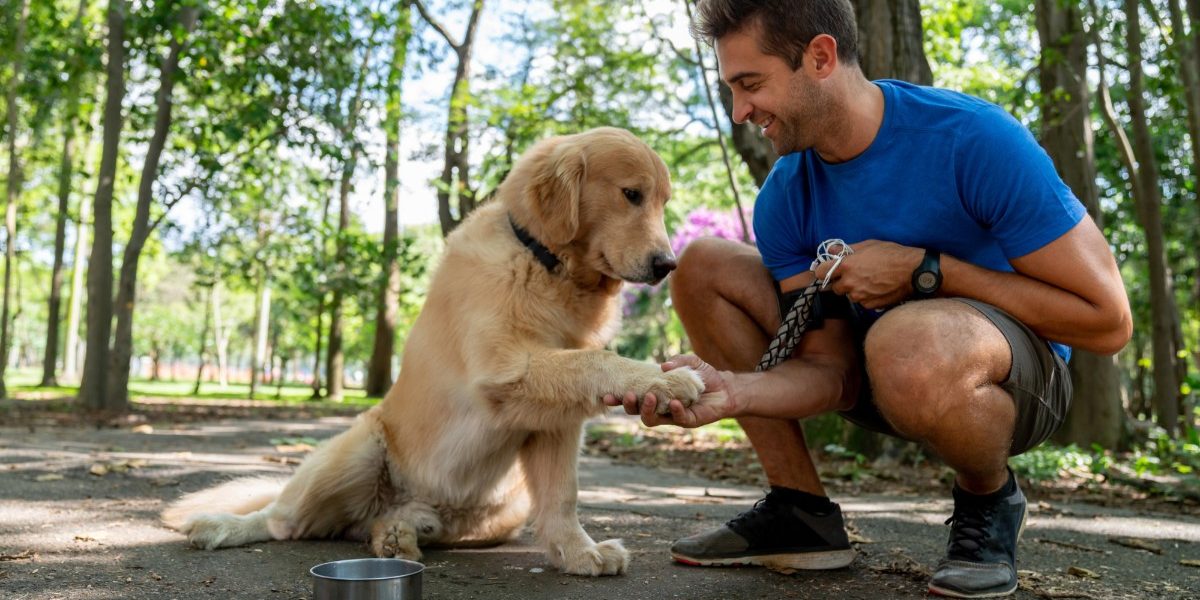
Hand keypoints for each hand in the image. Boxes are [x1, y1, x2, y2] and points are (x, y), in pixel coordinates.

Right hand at [602, 354, 733, 427]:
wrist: (725, 388)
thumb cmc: (703, 376)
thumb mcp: (690, 361)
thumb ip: (677, 360)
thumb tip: (663, 366)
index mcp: (654, 393)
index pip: (632, 397)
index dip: (617, 398)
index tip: (606, 394)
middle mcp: (659, 406)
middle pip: (635, 411)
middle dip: (627, 405)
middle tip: (626, 395)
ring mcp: (671, 416)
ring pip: (650, 419)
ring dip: (646, 410)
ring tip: (649, 397)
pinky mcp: (687, 420)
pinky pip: (676, 419)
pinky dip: (674, 411)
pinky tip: (675, 402)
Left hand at [812, 239, 923, 308]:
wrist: (913, 271)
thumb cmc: (892, 254)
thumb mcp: (868, 245)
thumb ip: (846, 249)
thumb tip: (831, 250)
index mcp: (846, 265)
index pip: (820, 272)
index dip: (823, 271)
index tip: (829, 270)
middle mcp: (849, 282)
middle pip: (834, 287)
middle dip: (842, 282)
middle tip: (855, 275)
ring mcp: (859, 295)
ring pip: (849, 295)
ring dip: (855, 290)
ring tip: (870, 281)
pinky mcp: (869, 304)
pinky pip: (862, 302)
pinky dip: (866, 297)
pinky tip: (877, 288)